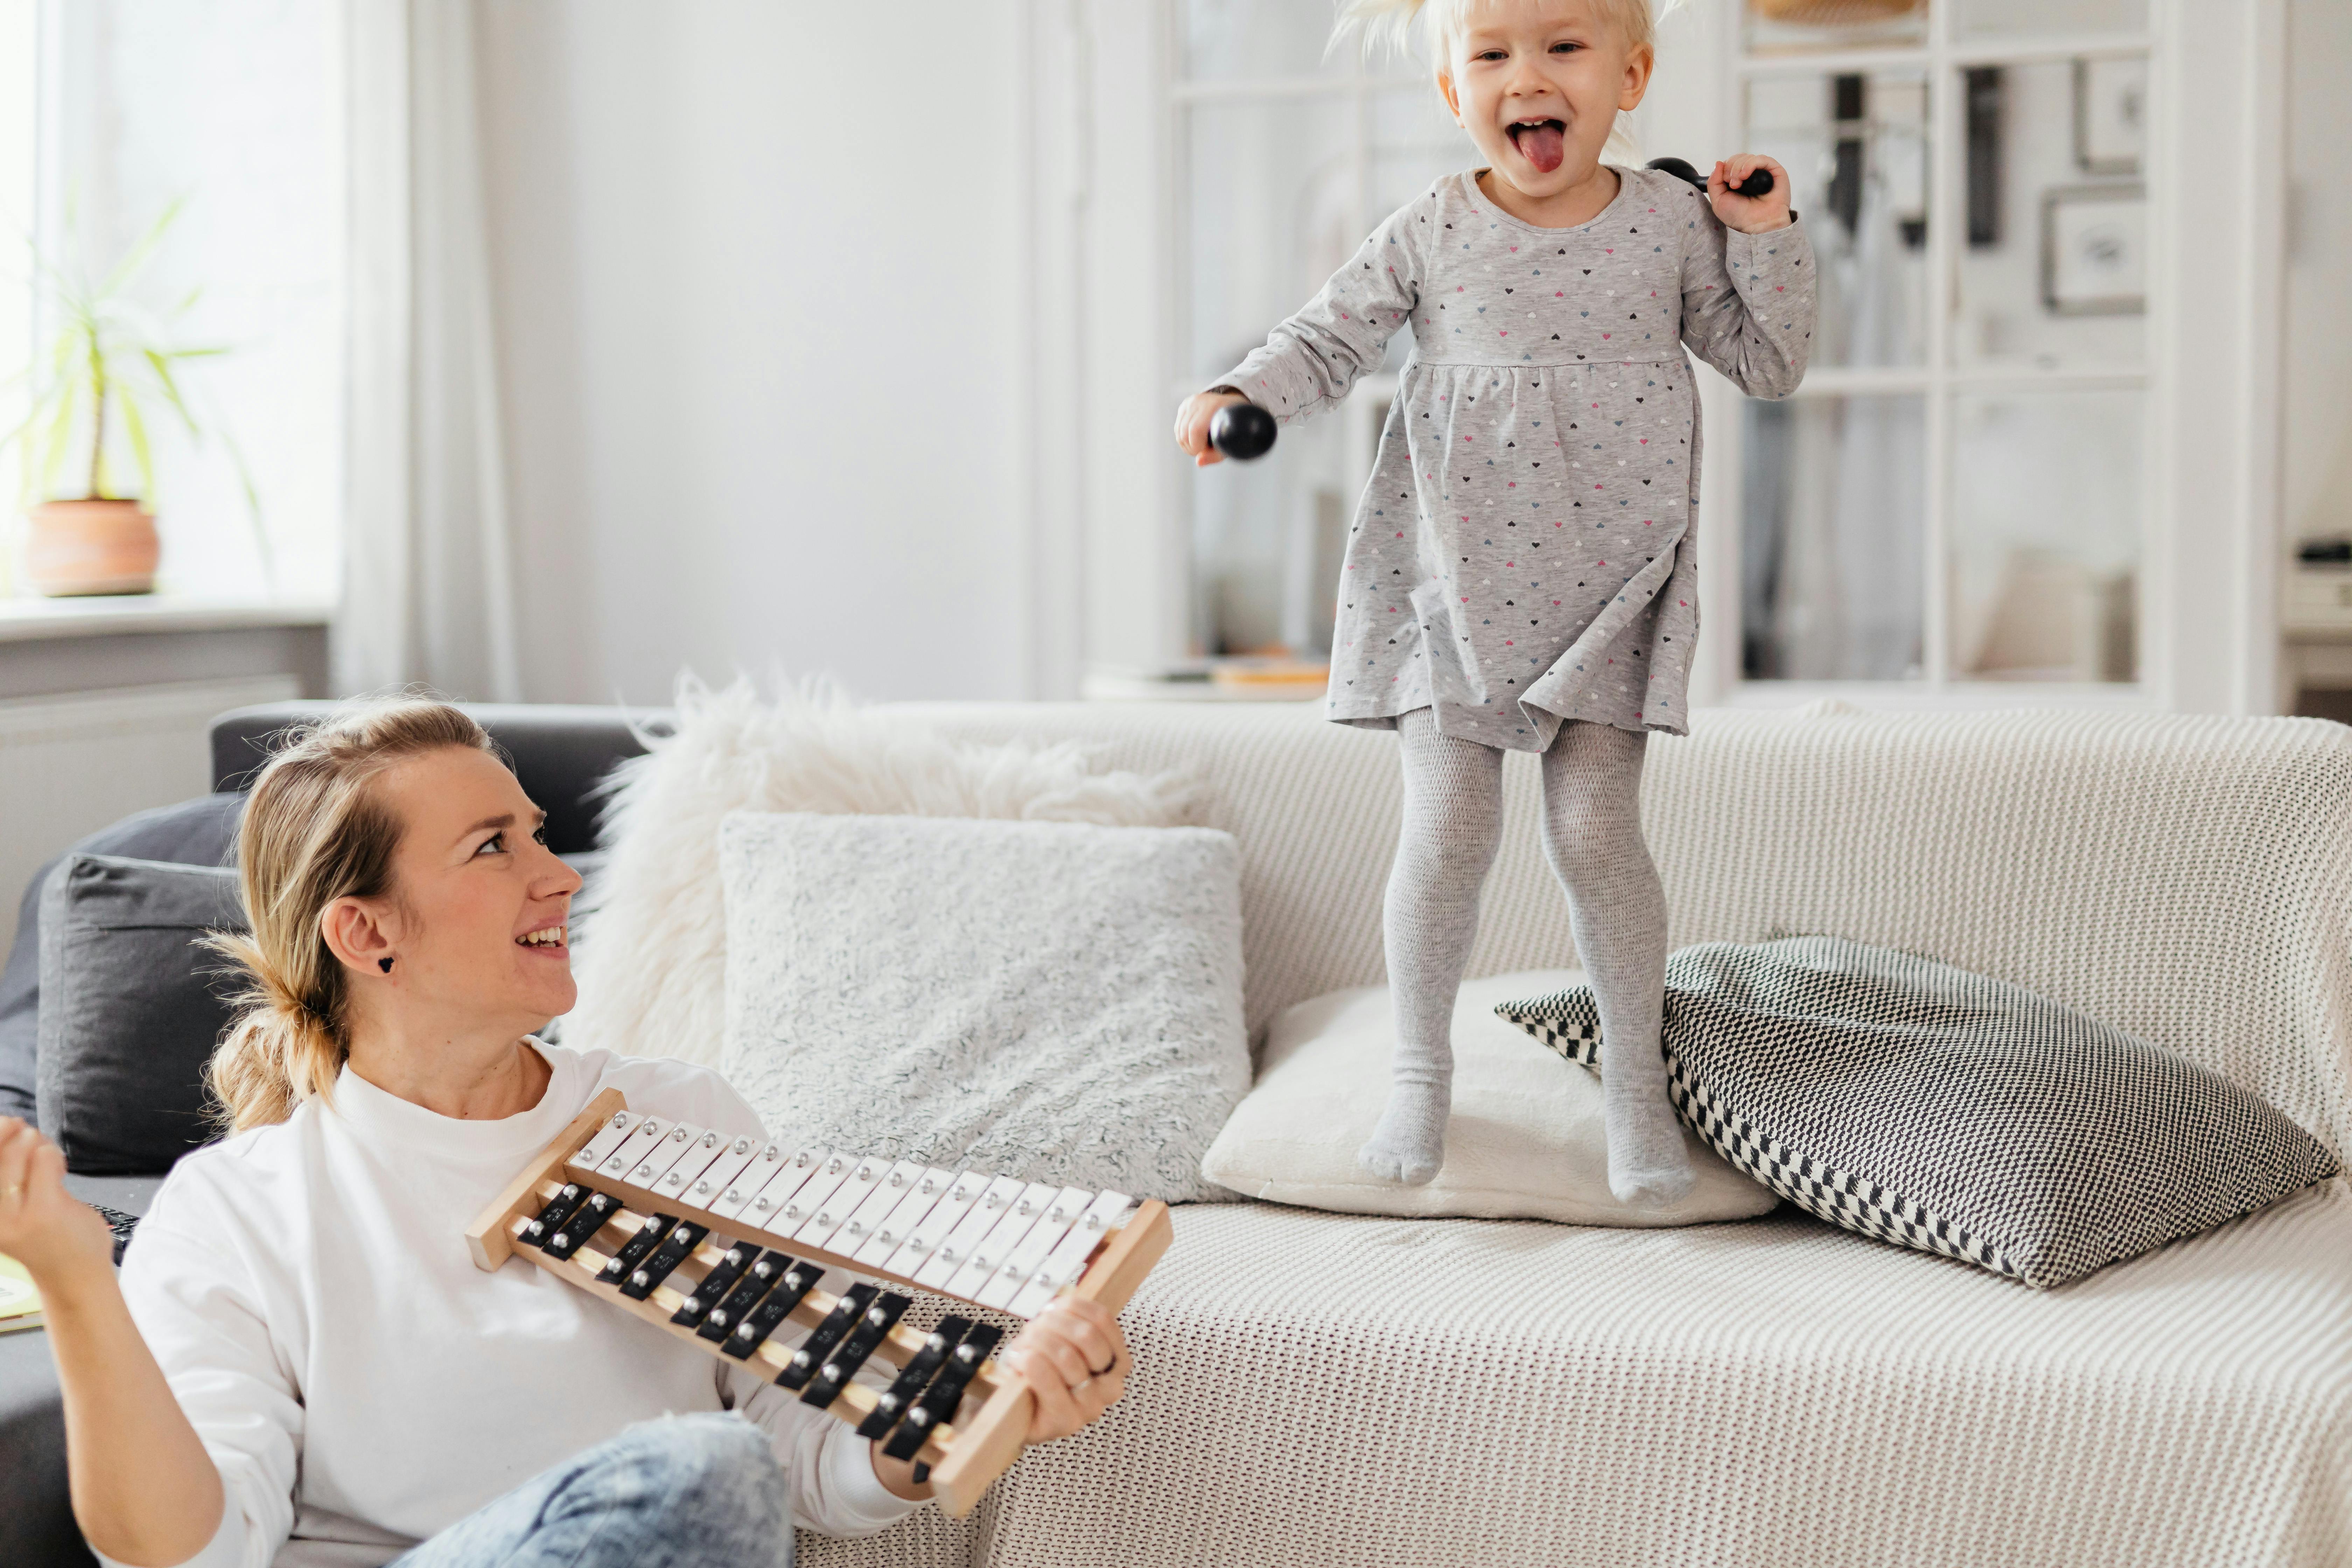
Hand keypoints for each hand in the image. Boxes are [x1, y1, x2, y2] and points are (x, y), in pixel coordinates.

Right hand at [0, 1117, 112, 1284]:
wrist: (74, 1278)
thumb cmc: (48, 1240)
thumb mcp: (16, 1212)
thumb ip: (11, 1179)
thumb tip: (10, 1126)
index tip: (5, 1122)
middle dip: (11, 1133)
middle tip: (28, 1133)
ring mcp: (16, 1215)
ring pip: (18, 1154)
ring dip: (35, 1143)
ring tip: (45, 1150)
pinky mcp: (44, 1210)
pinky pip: (43, 1160)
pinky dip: (52, 1154)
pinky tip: (57, 1164)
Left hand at [998, 1295, 1127, 1442]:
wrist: (1017, 1406)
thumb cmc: (1041, 1369)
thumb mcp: (1060, 1338)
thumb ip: (1070, 1319)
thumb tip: (1062, 1307)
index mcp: (1117, 1362)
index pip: (1102, 1319)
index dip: (1071, 1307)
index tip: (1051, 1310)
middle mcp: (1111, 1386)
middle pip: (1088, 1335)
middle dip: (1053, 1324)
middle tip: (1034, 1328)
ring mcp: (1091, 1407)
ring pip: (1067, 1356)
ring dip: (1038, 1343)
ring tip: (1023, 1347)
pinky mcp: (1067, 1421)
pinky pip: (1049, 1380)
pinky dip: (1029, 1362)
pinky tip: (1020, 1360)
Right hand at [1174, 389, 1249, 467]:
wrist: (1233, 406)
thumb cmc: (1234, 427)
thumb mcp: (1230, 443)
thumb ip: (1215, 455)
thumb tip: (1198, 462)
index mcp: (1213, 406)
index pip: (1195, 430)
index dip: (1197, 447)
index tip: (1207, 450)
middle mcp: (1199, 401)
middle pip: (1184, 433)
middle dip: (1191, 449)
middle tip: (1204, 451)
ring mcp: (1189, 402)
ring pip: (1178, 433)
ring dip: (1187, 445)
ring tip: (1201, 445)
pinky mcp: (1184, 406)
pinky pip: (1177, 428)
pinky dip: (1184, 439)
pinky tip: (1195, 439)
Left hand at [1709, 154, 1793, 234]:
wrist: (1757, 225)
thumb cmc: (1740, 217)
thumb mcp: (1718, 201)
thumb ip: (1713, 182)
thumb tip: (1719, 162)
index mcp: (1738, 180)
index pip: (1729, 163)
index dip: (1724, 169)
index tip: (1725, 182)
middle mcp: (1750, 174)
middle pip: (1737, 158)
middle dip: (1730, 168)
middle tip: (1732, 184)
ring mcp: (1763, 172)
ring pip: (1748, 157)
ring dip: (1738, 167)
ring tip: (1738, 183)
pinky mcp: (1775, 171)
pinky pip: (1762, 159)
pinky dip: (1751, 164)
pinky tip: (1745, 175)